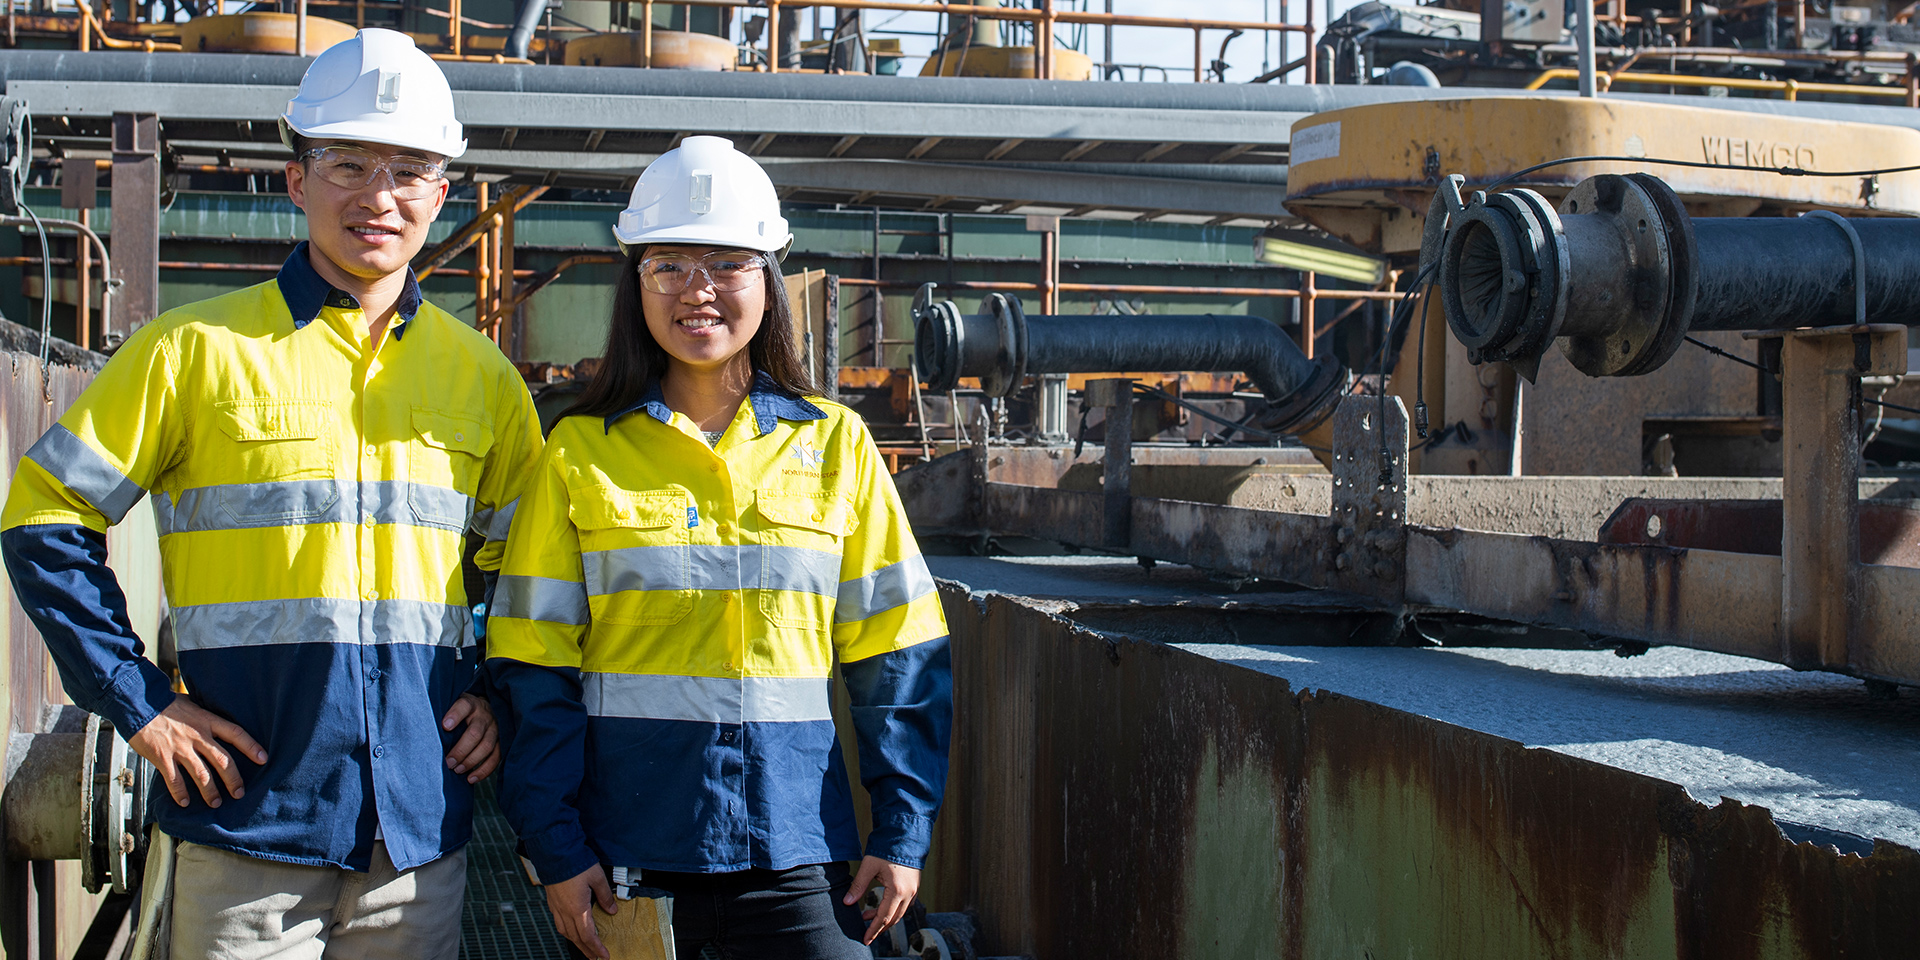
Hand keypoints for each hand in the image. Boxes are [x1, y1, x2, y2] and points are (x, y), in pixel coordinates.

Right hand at [127, 695, 266, 808]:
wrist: (138, 703)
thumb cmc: (165, 703)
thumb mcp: (192, 704)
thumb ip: (205, 716)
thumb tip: (218, 721)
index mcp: (207, 720)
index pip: (236, 734)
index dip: (251, 747)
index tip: (263, 759)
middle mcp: (197, 735)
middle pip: (222, 760)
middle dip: (234, 779)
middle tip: (239, 793)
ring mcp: (180, 747)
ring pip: (201, 774)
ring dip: (210, 791)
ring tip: (216, 802)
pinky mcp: (162, 757)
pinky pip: (174, 780)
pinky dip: (180, 793)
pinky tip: (185, 802)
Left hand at [441, 693, 498, 783]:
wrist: (486, 709)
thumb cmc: (462, 712)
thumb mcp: (453, 705)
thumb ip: (442, 714)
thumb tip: (424, 733)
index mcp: (471, 704)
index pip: (464, 706)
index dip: (455, 715)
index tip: (445, 726)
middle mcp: (485, 716)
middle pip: (475, 733)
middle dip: (461, 750)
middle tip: (448, 762)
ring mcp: (495, 729)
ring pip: (486, 746)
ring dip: (471, 761)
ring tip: (457, 770)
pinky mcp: (501, 742)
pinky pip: (496, 757)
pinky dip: (484, 770)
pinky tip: (471, 778)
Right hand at [545, 864, 615, 958]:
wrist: (555, 853)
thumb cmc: (576, 863)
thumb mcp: (597, 878)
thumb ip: (606, 896)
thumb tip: (612, 910)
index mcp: (578, 909)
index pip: (588, 935)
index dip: (597, 948)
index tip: (604, 956)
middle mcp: (565, 911)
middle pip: (576, 938)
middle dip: (586, 950)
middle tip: (594, 957)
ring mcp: (557, 907)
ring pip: (565, 932)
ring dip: (575, 942)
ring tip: (583, 947)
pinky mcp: (552, 902)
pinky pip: (559, 923)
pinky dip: (566, 931)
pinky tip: (570, 929)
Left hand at [844, 855, 919, 945]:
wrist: (905, 834)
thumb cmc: (887, 848)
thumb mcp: (869, 866)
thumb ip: (858, 885)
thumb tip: (847, 902)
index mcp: (898, 890)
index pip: (884, 918)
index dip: (873, 930)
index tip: (865, 939)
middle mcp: (909, 893)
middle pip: (893, 919)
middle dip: (879, 927)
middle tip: (865, 932)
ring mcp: (914, 890)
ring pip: (899, 912)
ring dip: (884, 917)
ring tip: (867, 916)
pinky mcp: (914, 885)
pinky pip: (904, 904)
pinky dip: (892, 909)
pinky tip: (882, 906)